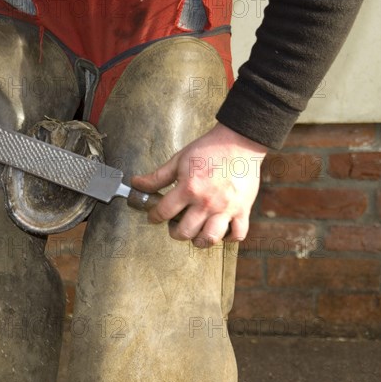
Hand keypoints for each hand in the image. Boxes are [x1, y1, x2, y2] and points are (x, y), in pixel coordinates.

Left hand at [131, 122, 266, 246]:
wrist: (240, 141)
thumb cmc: (209, 149)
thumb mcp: (179, 160)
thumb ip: (157, 177)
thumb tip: (136, 183)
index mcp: (189, 188)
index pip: (163, 212)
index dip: (154, 217)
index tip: (154, 217)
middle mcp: (207, 202)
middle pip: (185, 232)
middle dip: (175, 232)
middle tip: (175, 226)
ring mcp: (226, 208)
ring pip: (210, 238)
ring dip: (199, 240)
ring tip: (196, 233)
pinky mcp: (243, 209)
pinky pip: (238, 234)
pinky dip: (228, 237)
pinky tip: (220, 230)